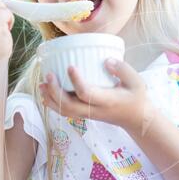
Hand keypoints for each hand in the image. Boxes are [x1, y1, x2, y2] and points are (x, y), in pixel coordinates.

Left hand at [39, 59, 156, 133]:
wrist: (136, 119)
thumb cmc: (136, 97)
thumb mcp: (136, 82)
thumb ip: (123, 69)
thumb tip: (106, 60)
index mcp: (107, 101)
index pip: (86, 93)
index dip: (76, 81)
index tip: (70, 66)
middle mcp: (94, 110)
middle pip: (69, 106)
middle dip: (55, 91)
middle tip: (48, 75)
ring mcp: (87, 114)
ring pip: (64, 111)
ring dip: (50, 98)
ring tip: (41, 83)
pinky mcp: (84, 114)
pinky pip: (65, 112)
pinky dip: (52, 103)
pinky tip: (45, 93)